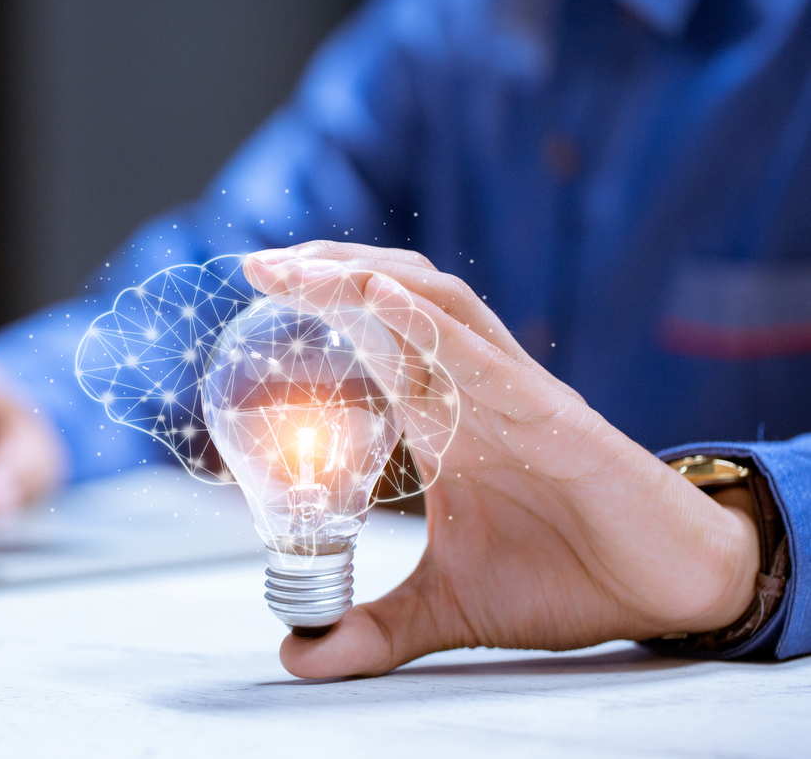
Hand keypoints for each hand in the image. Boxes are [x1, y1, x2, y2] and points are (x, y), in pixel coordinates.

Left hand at [244, 241, 761, 677]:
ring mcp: (512, 393)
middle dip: (324, 273)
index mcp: (443, 418)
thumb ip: (374, 626)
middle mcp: (472, 390)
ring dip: (364, 277)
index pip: (370, 340)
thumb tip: (298, 654)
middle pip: (393, 301)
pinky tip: (379, 296)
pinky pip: (483, 354)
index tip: (254, 293)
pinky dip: (428, 320)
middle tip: (258, 266)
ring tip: (301, 266)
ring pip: (434, 305)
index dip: (316, 309)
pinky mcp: (553, 416)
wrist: (665, 591)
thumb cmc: (564, 577)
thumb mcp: (445, 606)